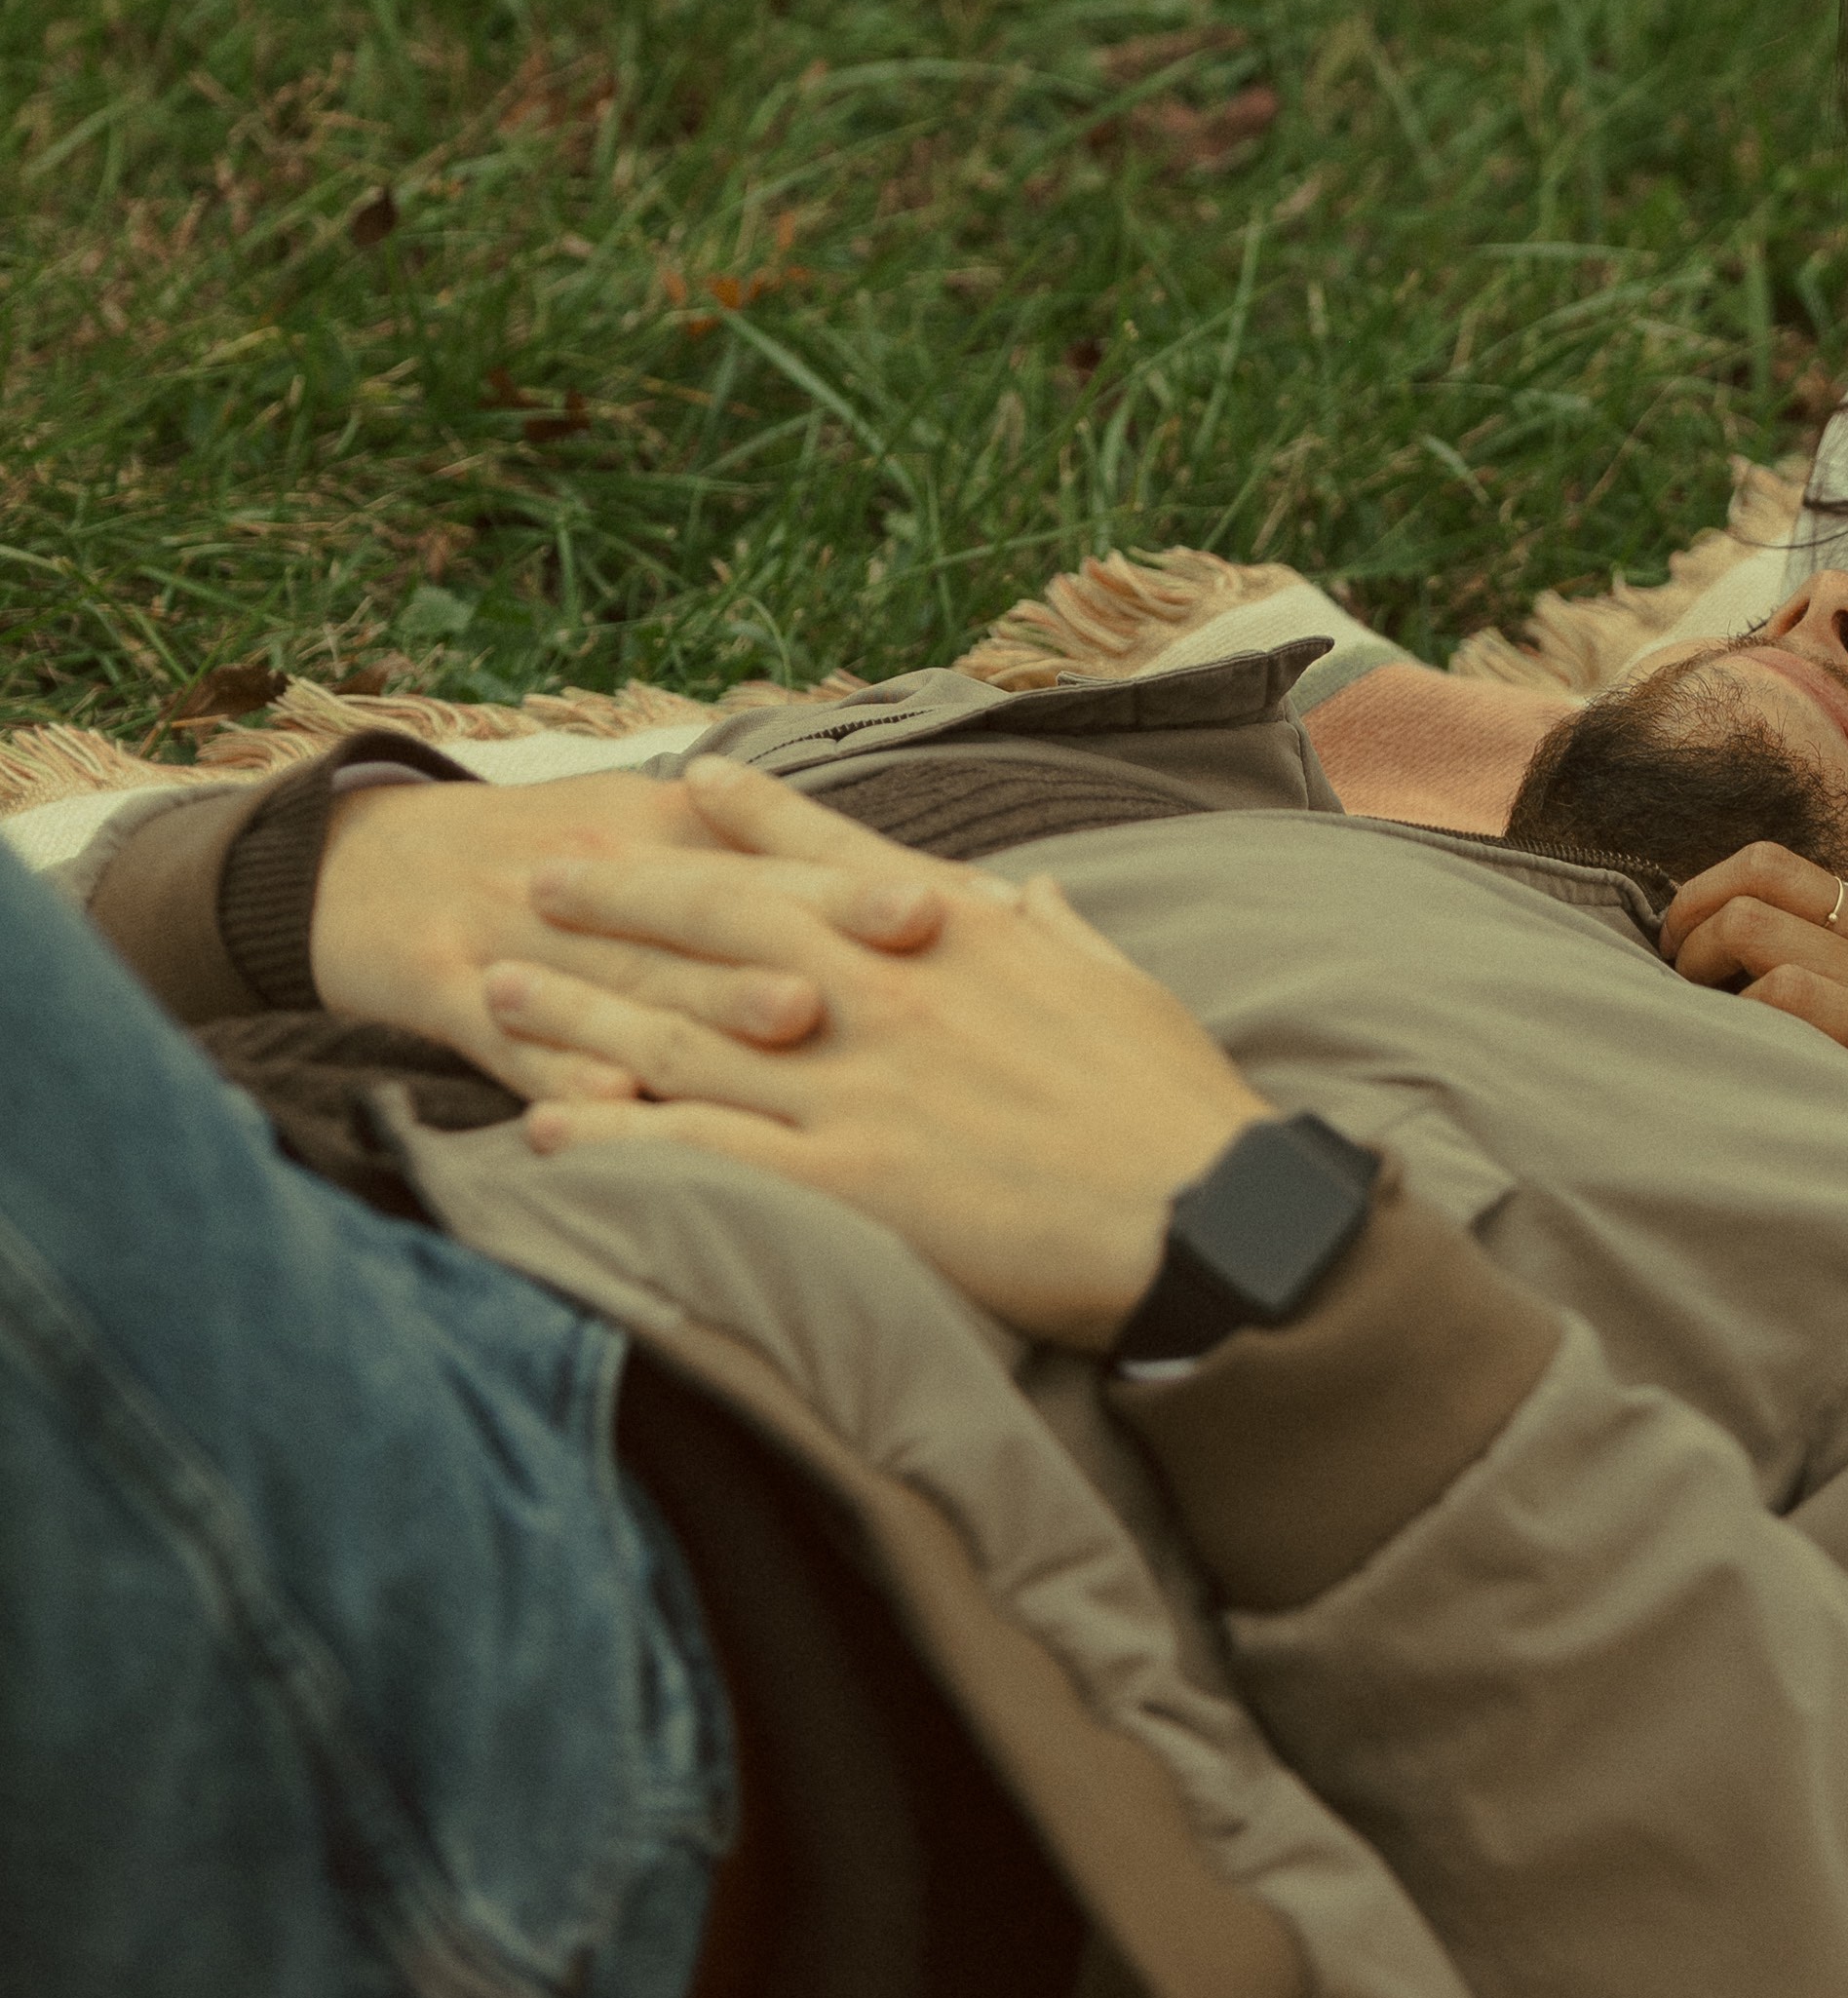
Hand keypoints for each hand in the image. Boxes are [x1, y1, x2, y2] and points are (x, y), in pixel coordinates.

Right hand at [314, 755, 951, 1060]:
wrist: (365, 863)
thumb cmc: (543, 854)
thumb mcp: (646, 823)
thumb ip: (762, 853)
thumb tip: (903, 890)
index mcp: (666, 825)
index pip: (785, 850)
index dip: (871, 874)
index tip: (959, 900)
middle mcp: (608, 870)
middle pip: (730, 905)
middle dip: (823, 925)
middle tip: (915, 949)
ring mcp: (531, 935)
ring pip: (637, 977)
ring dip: (716, 1005)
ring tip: (799, 1031)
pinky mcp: (456, 996)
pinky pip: (519, 1049)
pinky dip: (566, 1081)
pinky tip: (616, 1110)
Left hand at [481, 764, 1268, 1346]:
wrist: (1201, 1215)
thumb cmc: (1172, 1104)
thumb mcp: (1120, 983)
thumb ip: (1057, 933)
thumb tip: (1030, 893)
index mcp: (961, 932)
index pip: (833, 853)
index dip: (752, 816)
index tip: (689, 782)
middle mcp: (891, 988)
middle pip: (724, 922)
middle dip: (621, 892)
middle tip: (540, 874)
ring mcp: (860, 1083)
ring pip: (683, 1028)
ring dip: (579, 1002)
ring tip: (495, 981)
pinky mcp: (844, 1181)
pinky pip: (699, 1149)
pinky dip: (614, 1131)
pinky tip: (542, 1120)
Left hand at [1660, 841, 1847, 1077]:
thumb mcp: (1837, 979)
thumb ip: (1782, 941)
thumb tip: (1681, 926)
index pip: (1766, 865)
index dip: (1699, 895)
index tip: (1675, 939)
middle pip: (1745, 913)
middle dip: (1692, 949)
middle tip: (1688, 992)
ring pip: (1762, 954)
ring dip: (1709, 989)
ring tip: (1712, 1024)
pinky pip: (1783, 1007)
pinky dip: (1741, 1028)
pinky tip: (1737, 1057)